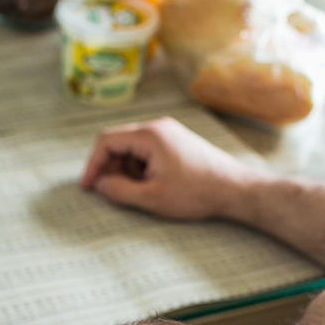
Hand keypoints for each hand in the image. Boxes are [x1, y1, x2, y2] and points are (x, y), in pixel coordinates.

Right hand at [80, 117, 269, 220]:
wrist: (236, 190)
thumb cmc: (197, 193)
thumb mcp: (151, 198)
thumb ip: (119, 191)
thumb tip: (99, 185)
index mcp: (150, 134)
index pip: (106, 141)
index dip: (93, 165)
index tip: (88, 187)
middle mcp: (158, 126)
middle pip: (119, 142)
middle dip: (110, 168)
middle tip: (113, 193)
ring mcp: (169, 133)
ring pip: (133, 148)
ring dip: (126, 170)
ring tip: (139, 192)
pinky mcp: (177, 142)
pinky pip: (148, 151)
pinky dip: (141, 168)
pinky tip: (152, 186)